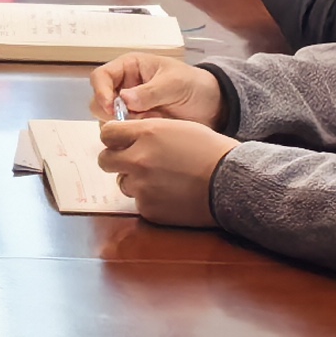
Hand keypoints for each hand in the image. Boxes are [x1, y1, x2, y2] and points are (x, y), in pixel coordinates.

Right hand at [88, 53, 222, 124]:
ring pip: (108, 122)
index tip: (112, 108)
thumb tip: (124, 99)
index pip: (100, 77)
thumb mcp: (174, 83)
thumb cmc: (193, 85)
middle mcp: (123, 88)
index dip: (101, 91)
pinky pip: (122, 135)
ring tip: (150, 124)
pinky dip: (132, 137)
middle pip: (98, 102)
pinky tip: (151, 133)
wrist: (212, 107)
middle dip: (112, 114)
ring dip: (124, 127)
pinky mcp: (135, 127)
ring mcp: (128, 109)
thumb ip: (150, 91)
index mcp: (129, 68)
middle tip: (134, 120)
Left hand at [97, 116, 230, 225]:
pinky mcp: (149, 209)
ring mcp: (141, 186)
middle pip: (105, 160)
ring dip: (135, 181)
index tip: (120, 141)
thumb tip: (127, 136)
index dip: (113, 137)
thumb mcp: (177, 128)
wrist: (230, 182)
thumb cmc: (210, 150)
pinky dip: (150, 199)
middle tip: (133, 162)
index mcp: (146, 134)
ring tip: (162, 179)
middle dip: (116, 160)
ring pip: (122, 183)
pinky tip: (170, 194)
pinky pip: (139, 202)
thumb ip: (147, 131)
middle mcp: (138, 159)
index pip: (107, 133)